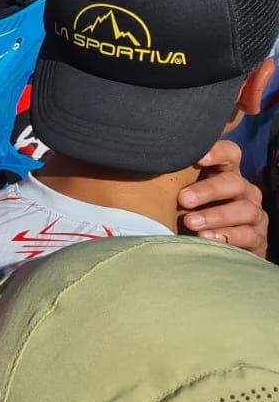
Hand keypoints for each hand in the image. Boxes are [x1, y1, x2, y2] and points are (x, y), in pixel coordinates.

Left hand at [179, 139, 266, 256]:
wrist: (205, 249)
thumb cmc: (185, 212)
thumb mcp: (178, 193)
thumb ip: (170, 178)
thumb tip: (145, 164)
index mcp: (224, 172)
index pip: (230, 153)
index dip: (217, 152)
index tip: (197, 159)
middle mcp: (242, 190)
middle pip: (233, 182)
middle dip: (208, 190)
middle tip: (182, 200)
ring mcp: (253, 213)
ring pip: (244, 209)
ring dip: (216, 216)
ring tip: (190, 223)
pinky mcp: (256, 237)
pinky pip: (249, 234)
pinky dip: (228, 236)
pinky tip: (206, 238)